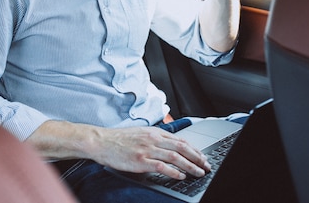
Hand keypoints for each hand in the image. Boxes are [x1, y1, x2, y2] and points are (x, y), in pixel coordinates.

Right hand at [92, 125, 210, 179]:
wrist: (101, 141)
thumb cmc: (118, 139)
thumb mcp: (140, 133)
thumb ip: (155, 138)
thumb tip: (169, 146)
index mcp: (154, 132)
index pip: (180, 140)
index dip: (194, 149)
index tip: (202, 156)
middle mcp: (153, 139)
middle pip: (182, 148)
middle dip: (197, 157)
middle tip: (206, 165)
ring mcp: (147, 149)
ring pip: (175, 157)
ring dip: (190, 165)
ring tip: (199, 172)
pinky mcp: (141, 160)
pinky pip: (162, 167)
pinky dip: (174, 172)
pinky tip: (181, 176)